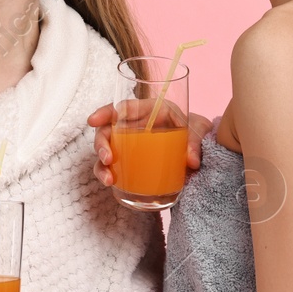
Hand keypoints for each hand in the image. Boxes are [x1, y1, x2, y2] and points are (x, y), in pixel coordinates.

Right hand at [86, 102, 210, 186]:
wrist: (198, 146)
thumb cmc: (194, 130)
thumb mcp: (198, 129)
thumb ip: (195, 141)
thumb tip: (191, 161)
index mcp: (148, 111)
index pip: (123, 107)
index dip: (106, 112)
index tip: (93, 121)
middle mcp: (133, 127)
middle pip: (108, 130)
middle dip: (101, 143)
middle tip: (107, 158)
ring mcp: (129, 146)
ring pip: (106, 151)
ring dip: (101, 164)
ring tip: (108, 179)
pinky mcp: (129, 164)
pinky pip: (113, 168)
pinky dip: (108, 176)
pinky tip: (111, 184)